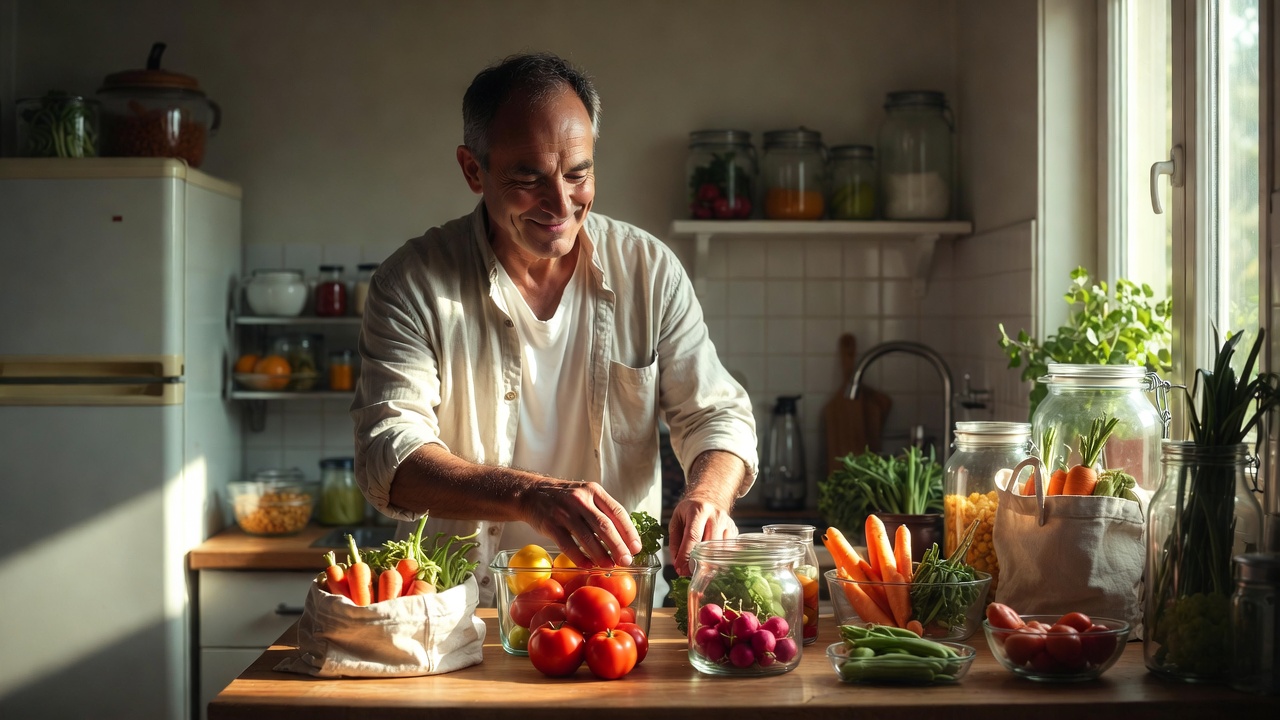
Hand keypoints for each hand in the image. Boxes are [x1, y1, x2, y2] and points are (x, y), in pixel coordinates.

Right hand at [522, 480, 641, 568]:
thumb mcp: (585, 495)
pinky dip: (579, 557)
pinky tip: (588, 566)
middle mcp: (580, 499)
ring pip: (586, 537)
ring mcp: (564, 512)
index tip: (636, 548)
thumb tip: (624, 537)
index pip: (617, 512)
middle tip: (626, 561)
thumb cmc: (564, 498)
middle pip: (604, 526)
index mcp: (593, 491)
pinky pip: (567, 545)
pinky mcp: (550, 524)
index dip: (629, 532)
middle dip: (618, 546)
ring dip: (600, 554)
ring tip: (609, 566)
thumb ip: (602, 511)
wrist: (531, 493)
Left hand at [668, 498, 737, 576]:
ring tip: (699, 567)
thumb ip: (675, 541)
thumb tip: (678, 562)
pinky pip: (727, 549)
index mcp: (698, 510)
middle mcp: (715, 515)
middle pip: (709, 545)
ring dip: (709, 562)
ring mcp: (727, 523)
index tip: (680, 569)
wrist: (710, 497)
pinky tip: (710, 558)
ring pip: (720, 549)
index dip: (686, 555)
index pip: (693, 536)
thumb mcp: (677, 520)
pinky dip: (718, 557)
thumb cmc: (691, 510)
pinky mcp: (734, 530)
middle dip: (698, 562)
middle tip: (688, 572)